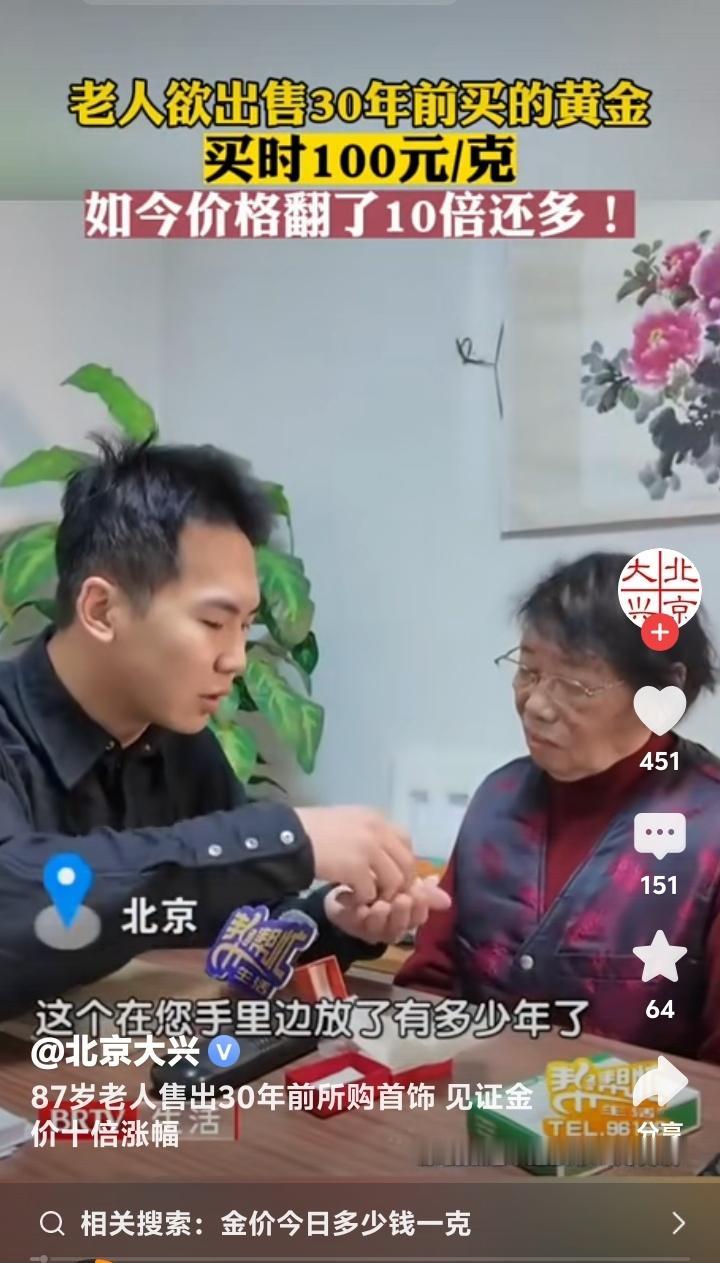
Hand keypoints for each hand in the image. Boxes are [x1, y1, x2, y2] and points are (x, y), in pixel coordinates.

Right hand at [296, 806, 414, 902]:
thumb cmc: (313, 828)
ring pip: (394, 882)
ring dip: (381, 895)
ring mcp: (370, 849)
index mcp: (377, 818)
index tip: (390, 874)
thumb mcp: (346, 821)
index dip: (401, 862)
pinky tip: (346, 898)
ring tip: (362, 898)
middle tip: (382, 894)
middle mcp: (379, 830)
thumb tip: (380, 854)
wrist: (290, 835)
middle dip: (399, 884)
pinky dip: (360, 901)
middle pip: (406, 864)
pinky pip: (370, 893)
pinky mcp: (357, 869)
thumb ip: (367, 834)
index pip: (406, 841)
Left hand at [323, 876, 451, 945]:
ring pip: (379, 928)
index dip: (421, 907)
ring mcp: (370, 928)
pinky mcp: (351, 924)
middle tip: (403, 899)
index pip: (419, 916)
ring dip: (381, 917)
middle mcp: (391, 926)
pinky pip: (355, 922)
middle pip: (401, 926)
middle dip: (403, 913)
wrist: (348, 889)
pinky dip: (357, 912)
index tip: (420, 892)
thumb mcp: (402, 881)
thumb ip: (419, 883)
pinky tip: (356, 899)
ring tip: (380, 905)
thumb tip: (435, 879)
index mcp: (407, 915)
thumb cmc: (381, 885)